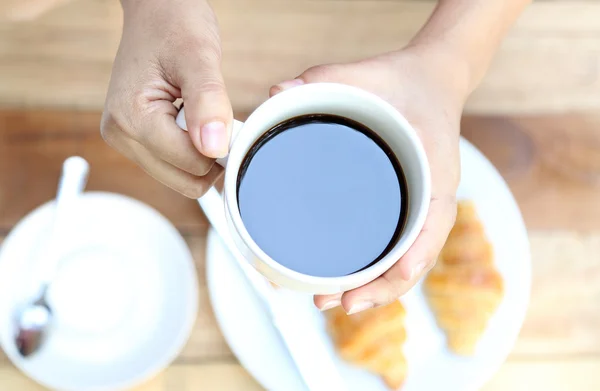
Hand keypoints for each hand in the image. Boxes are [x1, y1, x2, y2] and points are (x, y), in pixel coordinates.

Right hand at [101, 0, 231, 197]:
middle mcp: (121, 135)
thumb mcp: (199, 56)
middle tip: (214, 115)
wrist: (156, 12)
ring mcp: (126, 141)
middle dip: (209, 155)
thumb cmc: (175, 25)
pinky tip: (192, 121)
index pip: (190, 165)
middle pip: (184, 181)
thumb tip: (213, 148)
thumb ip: (208, 101)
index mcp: (131, 118)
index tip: (228, 118)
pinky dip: (192, 151)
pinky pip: (175, 166)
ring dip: (201, 154)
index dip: (220, 147)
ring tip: (201, 114)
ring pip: (180, 178)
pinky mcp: (136, 141)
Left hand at [271, 45, 467, 313]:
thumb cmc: (406, 82)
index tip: (394, 275)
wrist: (431, 79)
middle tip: (338, 302)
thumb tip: (275, 91)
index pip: (434, 220)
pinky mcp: (406, 204)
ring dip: (376, 287)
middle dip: (381, 287)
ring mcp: (420, 203)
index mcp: (436, 167)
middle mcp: (432, 194)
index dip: (415, 253)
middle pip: (416, 254)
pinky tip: (349, 281)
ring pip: (405, 258)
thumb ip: (326, 77)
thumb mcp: (370, 73)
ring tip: (333, 302)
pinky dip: (378, 269)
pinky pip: (396, 244)